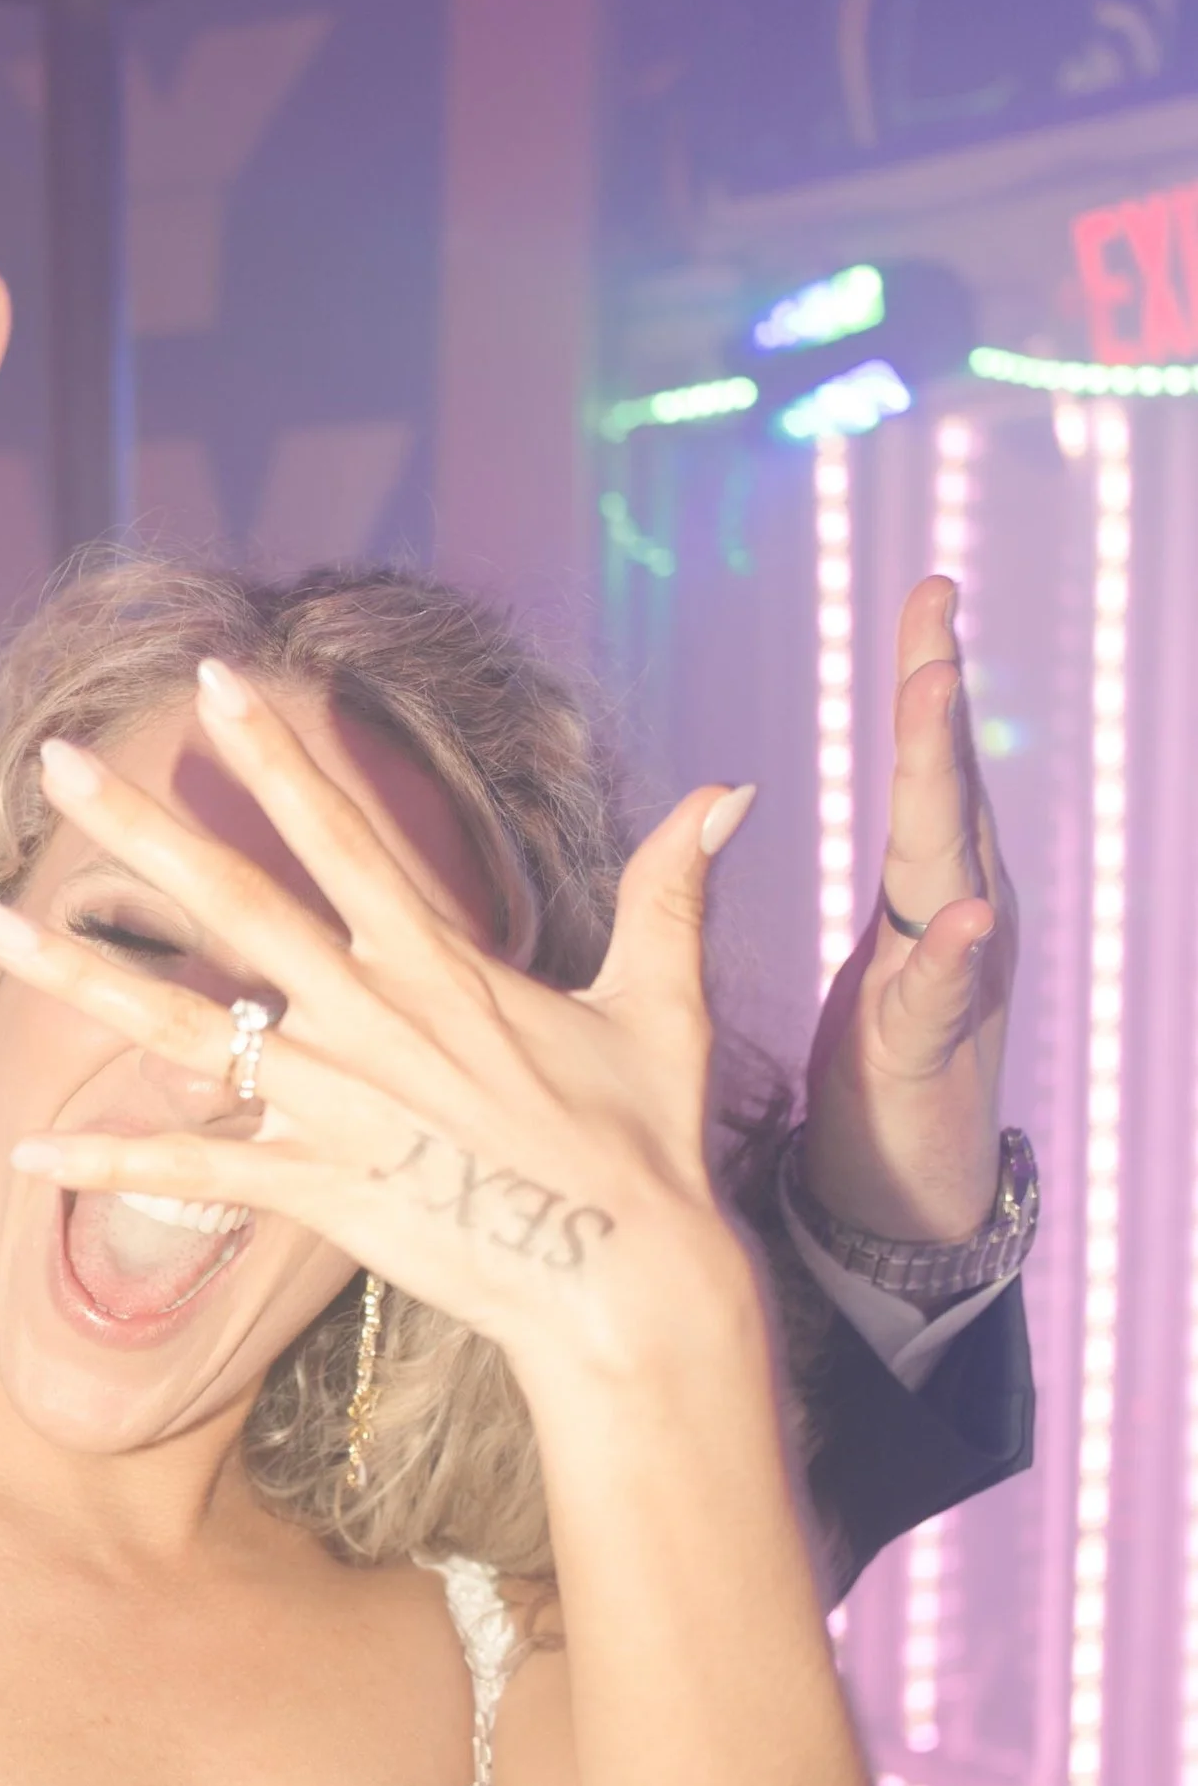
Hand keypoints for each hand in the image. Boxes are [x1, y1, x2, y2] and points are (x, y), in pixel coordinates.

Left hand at [0, 659, 757, 1386]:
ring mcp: (338, 1103)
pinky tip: (26, 1153)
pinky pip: (197, 1172)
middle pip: (234, 900)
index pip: (340, 829)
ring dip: (82, 977)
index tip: (215, 680)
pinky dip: (112, 1163)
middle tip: (52, 760)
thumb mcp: (659, 1004)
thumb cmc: (645, 1144)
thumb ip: (670, 892)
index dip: (275, 752)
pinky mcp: (321, 1189)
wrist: (627, 1282)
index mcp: (439, 960)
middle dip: (138, 825)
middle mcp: (373, 1015)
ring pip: (185, 1027)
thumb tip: (730, 794)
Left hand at [800, 576, 1015, 1239]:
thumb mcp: (879, 969)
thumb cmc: (885, 1079)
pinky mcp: (928, 1053)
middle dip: (940, 700)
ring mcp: (953, 983)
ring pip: (950, 867)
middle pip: (948, 792)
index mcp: (935, 895)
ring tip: (935, 698)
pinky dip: (955, 953)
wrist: (914, 1200)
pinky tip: (965, 912)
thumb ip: (896, 898)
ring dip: (942, 783)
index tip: (930, 586)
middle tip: (933, 611)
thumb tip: (819, 825)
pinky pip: (942, 993)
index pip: (931, 770)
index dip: (932, 678)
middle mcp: (959, 921)